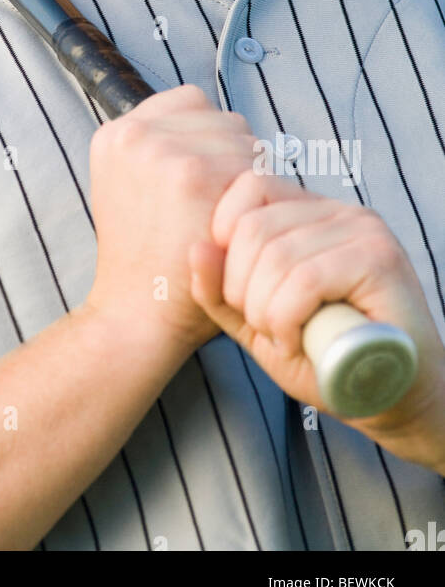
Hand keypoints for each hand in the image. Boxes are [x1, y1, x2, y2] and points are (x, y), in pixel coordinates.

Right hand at [84, 84, 259, 355]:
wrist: (136, 314)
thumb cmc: (145, 258)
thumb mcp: (127, 189)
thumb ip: (159, 150)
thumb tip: (218, 126)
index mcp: (116, 134)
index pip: (190, 103)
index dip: (209, 140)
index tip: (207, 181)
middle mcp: (135, 134)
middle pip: (222, 120)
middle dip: (232, 159)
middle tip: (223, 208)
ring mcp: (164, 151)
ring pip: (244, 141)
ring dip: (249, 178)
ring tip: (232, 219)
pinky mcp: (195, 175)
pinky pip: (256, 168)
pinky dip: (260, 198)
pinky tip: (242, 230)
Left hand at [188, 168, 444, 470]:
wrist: (391, 400)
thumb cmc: (324, 360)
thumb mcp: (255, 324)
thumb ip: (219, 291)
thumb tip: (195, 249)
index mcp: (309, 212)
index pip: (248, 186)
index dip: (224, 236)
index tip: (234, 290)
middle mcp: (338, 210)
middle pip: (253, 224)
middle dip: (239, 288)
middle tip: (261, 325)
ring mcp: (363, 230)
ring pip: (276, 254)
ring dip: (264, 310)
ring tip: (283, 336)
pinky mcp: (380, 260)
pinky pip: (306, 279)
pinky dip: (287, 318)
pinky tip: (297, 341)